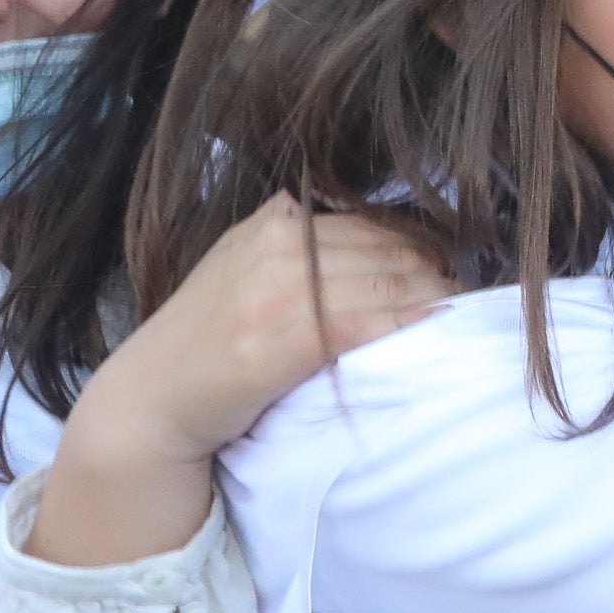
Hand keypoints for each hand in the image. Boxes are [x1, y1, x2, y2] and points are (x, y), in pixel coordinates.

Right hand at [83, 199, 453, 469]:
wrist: (150, 402)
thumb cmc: (201, 341)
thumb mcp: (234, 264)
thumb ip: (279, 233)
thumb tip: (326, 210)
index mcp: (273, 225)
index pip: (373, 225)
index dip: (420, 247)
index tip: (446, 268)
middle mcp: (279, 248)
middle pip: (390, 251)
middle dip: (436, 272)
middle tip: (463, 295)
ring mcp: (281, 293)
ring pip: (388, 283)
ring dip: (435, 297)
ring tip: (458, 313)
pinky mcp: (284, 342)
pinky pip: (368, 322)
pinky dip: (410, 323)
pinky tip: (435, 328)